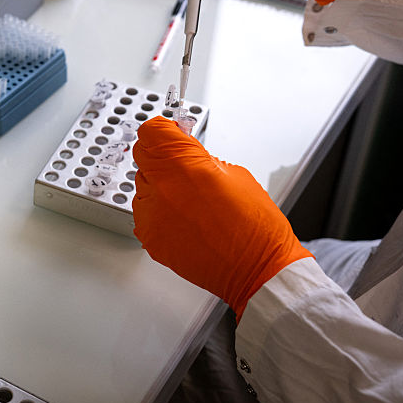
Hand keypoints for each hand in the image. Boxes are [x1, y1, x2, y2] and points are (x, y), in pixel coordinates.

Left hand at [132, 116, 311, 319]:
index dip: (162, 131)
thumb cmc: (256, 228)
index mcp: (185, 165)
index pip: (151, 132)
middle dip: (162, 158)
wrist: (259, 272)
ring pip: (144, 187)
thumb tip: (186, 151)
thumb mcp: (236, 174)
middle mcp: (163, 188)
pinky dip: (160, 214)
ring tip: (192, 204)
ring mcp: (153, 215)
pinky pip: (146, 214)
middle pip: (144, 157)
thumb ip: (203, 159)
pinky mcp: (150, 237)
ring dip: (161, 189)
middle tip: (184, 169)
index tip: (170, 133)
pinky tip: (186, 222)